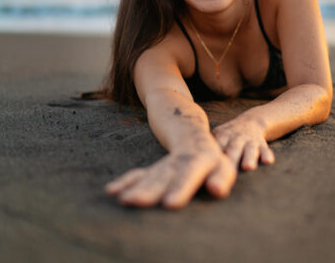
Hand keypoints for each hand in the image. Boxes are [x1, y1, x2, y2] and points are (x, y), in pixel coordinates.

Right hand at [105, 143, 235, 209]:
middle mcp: (183, 160)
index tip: (175, 202)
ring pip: (152, 177)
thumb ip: (220, 179)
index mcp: (201, 159)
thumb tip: (217, 190)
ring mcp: (167, 165)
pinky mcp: (156, 170)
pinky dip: (127, 183)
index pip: (192, 173)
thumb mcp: (222, 167)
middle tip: (142, 203)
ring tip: (125, 201)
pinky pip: (140, 176)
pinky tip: (112, 191)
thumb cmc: (212, 159)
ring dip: (137, 189)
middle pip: (167, 176)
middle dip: (154, 190)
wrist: (189, 131)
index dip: (183, 187)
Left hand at [212, 117, 274, 170]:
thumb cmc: (229, 135)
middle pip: (233, 149)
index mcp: (223, 136)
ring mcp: (249, 141)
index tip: (209, 167)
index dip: (215, 155)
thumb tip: (191, 165)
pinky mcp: (261, 144)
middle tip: (227, 174)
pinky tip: (268, 161)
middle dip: (231, 160)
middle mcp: (236, 138)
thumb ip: (209, 146)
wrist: (252, 121)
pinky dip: (267, 155)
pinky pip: (265, 149)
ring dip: (249, 157)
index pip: (217, 146)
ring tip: (248, 167)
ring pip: (249, 149)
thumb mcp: (217, 136)